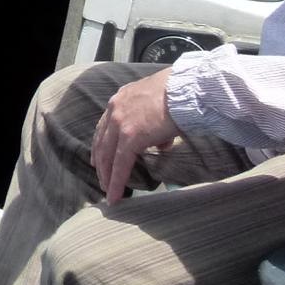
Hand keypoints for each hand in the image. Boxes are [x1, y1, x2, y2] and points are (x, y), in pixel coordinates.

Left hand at [91, 68, 176, 203]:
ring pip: (107, 155)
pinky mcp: (130, 137)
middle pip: (101, 141)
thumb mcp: (160, 106)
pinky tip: (115, 195)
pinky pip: (120, 164)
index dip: (101, 144)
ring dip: (106, 175)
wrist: (186, 89)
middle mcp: (115, 109)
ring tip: (107, 191)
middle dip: (100, 162)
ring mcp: (120, 123)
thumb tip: (160, 144)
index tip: (98, 158)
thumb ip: (155, 125)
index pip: (105, 125)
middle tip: (101, 178)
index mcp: (121, 99)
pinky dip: (116, 181)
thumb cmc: (180, 95)